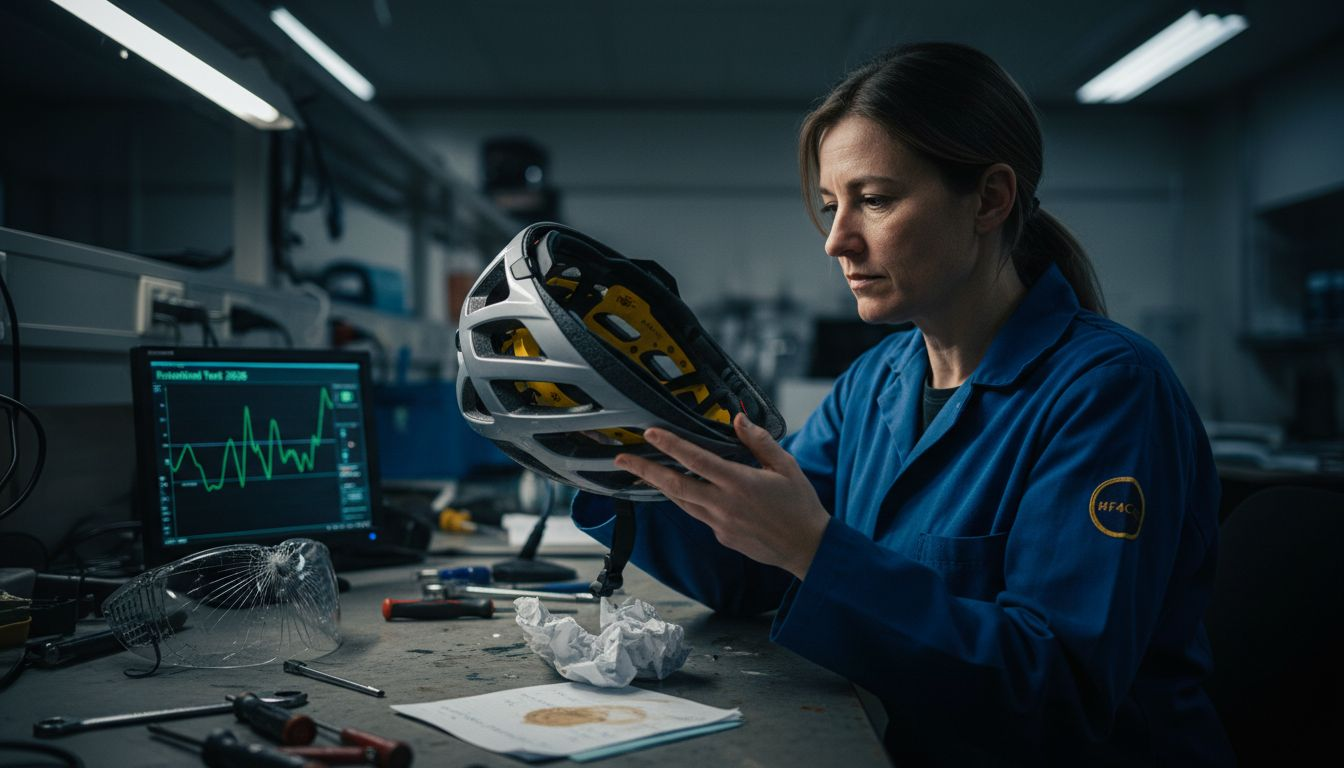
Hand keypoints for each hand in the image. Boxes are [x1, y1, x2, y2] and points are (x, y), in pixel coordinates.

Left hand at [614, 413, 829, 579]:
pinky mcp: (721, 535)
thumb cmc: (800, 504)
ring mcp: (719, 523)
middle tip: (622, 458)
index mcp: (740, 482)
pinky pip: (696, 513)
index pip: (696, 460)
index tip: (650, 433)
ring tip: (639, 471)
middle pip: (675, 485)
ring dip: (658, 484)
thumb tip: (738, 420)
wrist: (806, 547)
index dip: (671, 445)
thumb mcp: (786, 466)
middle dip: (645, 470)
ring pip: (680, 501)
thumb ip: (759, 442)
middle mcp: (724, 503)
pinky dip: (683, 499)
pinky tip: (678, 489)